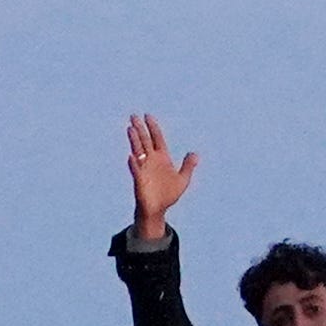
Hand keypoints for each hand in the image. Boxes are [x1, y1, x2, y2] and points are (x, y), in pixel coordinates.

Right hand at [124, 112, 196, 243]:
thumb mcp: (183, 180)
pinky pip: (136, 171)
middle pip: (145, 141)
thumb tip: (195, 154)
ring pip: (138, 151)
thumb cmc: (168, 194)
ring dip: (134, 141)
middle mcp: (151, 160)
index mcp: (162, 158)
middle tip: (133, 116)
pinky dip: (134, 164)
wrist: (158, 210)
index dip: (153, 127)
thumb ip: (188, 166)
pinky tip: (132, 157)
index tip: (148, 116)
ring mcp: (144, 169)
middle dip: (140, 129)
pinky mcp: (140, 180)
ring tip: (130, 129)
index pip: (157, 138)